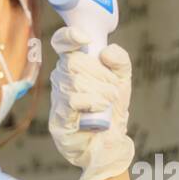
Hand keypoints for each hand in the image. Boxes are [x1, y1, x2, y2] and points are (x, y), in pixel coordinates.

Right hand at [48, 27, 134, 179]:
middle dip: (99, 75)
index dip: (68, 37)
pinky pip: (73, 101)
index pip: (61, 44)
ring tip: (108, 104)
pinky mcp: (58, 119)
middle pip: (73, 63)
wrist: (110, 143)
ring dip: (100, 92)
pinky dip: (92, 102)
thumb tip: (105, 52)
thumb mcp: (121, 81)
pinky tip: (100, 109)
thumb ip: (120, 60)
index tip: (83, 38)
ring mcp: (57, 100)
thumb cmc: (112, 110)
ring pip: (75, 82)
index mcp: (72, 67)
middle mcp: (61, 81)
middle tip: (112, 90)